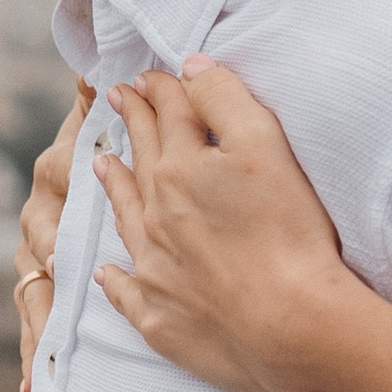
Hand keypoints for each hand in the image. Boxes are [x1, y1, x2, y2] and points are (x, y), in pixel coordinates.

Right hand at [16, 86, 90, 391]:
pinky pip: (36, 322)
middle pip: (36, 263)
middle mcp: (39, 218)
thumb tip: (91, 73)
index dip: (53, 237)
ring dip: (34, 337)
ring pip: (32, 299)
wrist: (97, 145)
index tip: (59, 262)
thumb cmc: (105, 129)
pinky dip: (32, 355)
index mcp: (55, 182)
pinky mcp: (46, 284)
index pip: (49, 211)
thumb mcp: (99, 112)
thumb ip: (93, 99)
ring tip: (35, 378)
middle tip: (54, 340)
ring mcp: (37, 255)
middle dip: (44, 301)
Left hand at [91, 60, 361, 391]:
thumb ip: (224, 99)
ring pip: (126, 218)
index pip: (168, 115)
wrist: (290, 325)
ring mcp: (154, 269)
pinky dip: (114, 279)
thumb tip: (189, 67)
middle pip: (141, 159)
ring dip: (114, 188)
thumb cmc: (288, 232)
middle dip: (131, 123)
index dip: (159, 88)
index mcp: (180, 169)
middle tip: (116, 99)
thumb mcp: (265, 144)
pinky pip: (126, 293)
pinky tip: (106, 272)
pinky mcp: (160, 318)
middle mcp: (156, 215)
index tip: (146, 75)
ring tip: (102, 166)